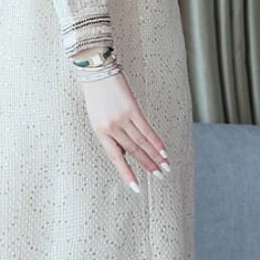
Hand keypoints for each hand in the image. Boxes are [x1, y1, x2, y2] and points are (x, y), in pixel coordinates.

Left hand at [80, 70, 170, 192]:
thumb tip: (125, 153)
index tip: (136, 188)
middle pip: (132, 151)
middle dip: (147, 165)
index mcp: (99, 132)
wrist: (95, 70)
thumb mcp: (96, 118)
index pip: (115, 158)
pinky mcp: (132, 108)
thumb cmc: (95, 94)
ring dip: (155, 156)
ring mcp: (122, 118)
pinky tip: (164, 150)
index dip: (127, 173)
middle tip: (159, 176)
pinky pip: (146, 128)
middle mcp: (111, 127)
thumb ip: (110, 135)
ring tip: (165, 167)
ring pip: (141, 142)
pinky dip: (156, 141)